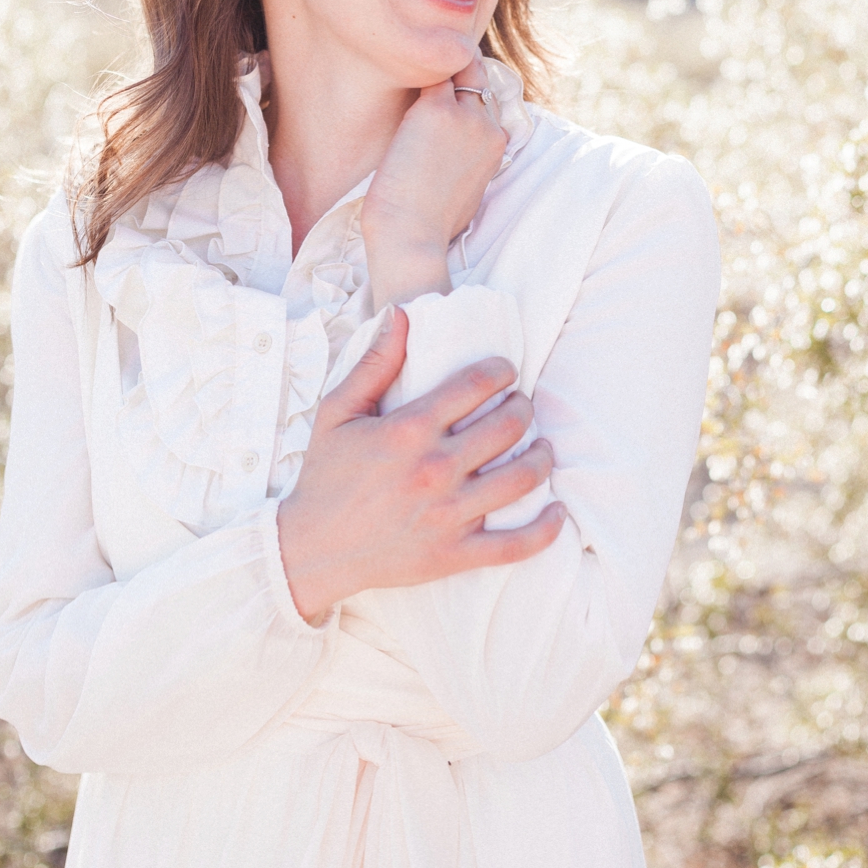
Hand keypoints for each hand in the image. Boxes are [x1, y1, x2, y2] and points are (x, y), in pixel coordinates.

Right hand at [277, 307, 563, 622]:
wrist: (311, 548)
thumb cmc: (325, 476)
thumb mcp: (337, 411)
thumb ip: (374, 362)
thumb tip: (401, 313)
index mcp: (409, 430)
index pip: (476, 385)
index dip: (501, 370)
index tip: (506, 371)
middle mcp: (435, 469)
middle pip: (508, 425)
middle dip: (523, 407)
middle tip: (520, 405)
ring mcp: (449, 514)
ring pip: (523, 477)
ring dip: (542, 456)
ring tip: (540, 447)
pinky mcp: (455, 554)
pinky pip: (517, 544)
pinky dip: (546, 528)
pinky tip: (556, 512)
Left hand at [362, 54, 507, 308]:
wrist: (412, 237)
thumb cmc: (428, 225)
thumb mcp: (465, 196)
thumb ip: (467, 168)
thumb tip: (452, 166)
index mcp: (496, 147)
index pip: (486, 102)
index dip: (465, 92)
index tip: (444, 88)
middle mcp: (488, 127)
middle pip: (476, 78)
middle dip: (453, 70)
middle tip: (420, 64)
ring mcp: (466, 116)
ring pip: (455, 69)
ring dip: (431, 67)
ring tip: (403, 61)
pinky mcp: (435, 110)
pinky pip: (427, 75)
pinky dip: (411, 70)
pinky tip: (390, 68)